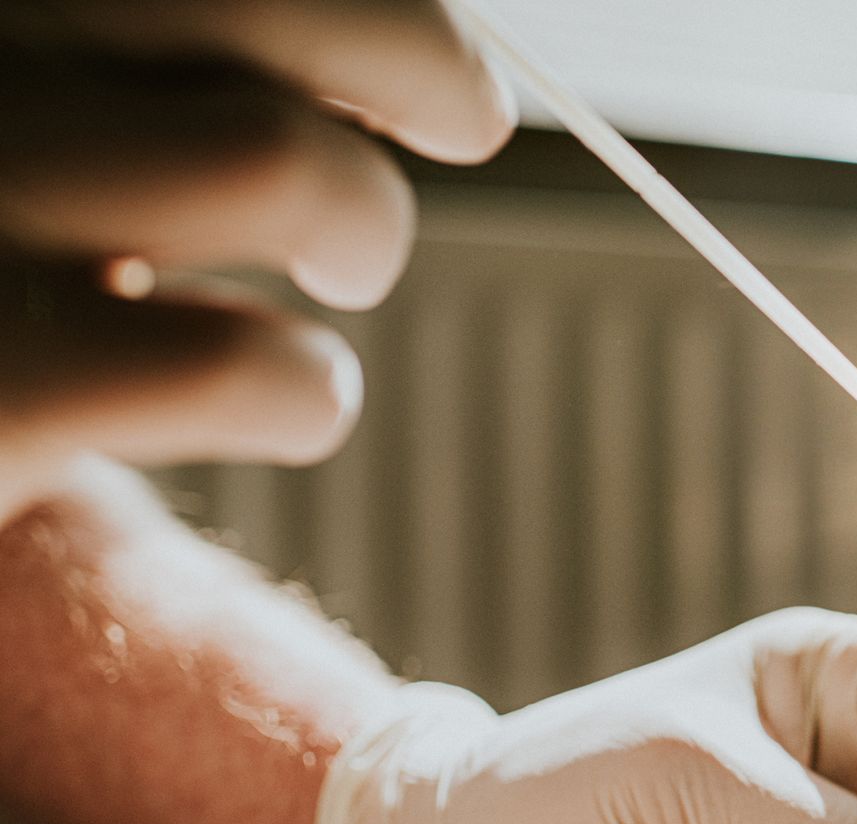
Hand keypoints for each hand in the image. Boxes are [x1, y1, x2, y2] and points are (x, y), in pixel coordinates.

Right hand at [0, 0, 516, 523]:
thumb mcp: (34, 105)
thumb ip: (136, 56)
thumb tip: (402, 50)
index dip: (371, 9)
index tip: (436, 65)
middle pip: (266, 0)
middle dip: (417, 57)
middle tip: (458, 123)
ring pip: (278, 163)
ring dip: (365, 223)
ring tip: (346, 273)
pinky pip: (246, 367)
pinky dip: (309, 387)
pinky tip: (289, 394)